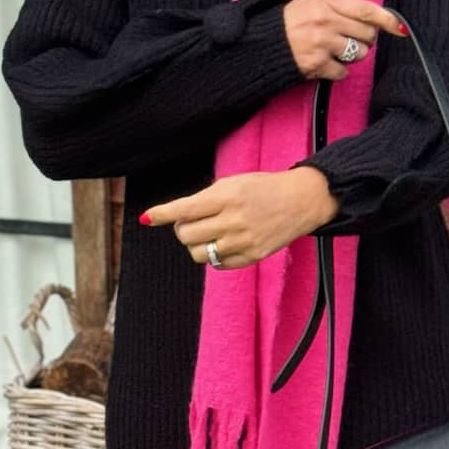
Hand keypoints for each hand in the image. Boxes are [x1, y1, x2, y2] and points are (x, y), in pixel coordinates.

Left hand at [140, 166, 340, 266]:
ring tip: (207, 235)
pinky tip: (224, 243)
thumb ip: (205, 198)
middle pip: (186, 235)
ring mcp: (243, 241)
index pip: (186, 209)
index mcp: (227, 196)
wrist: (301, 200)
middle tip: (191, 223)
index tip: (147, 217)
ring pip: (199, 254)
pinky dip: (214, 256)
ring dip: (196, 245)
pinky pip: (218, 265)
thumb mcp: (233, 183)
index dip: (163, 213)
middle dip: (182, 229)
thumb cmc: (262, 188)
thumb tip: (176, 215)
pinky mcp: (252, 257)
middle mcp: (234, 220)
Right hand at [283, 0, 406, 79]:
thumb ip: (345, 8)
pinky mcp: (317, 64)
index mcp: (327, 1)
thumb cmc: (295, 20)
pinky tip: (326, 62)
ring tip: (336, 49)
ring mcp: (322, 43)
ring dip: (353, 55)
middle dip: (365, 39)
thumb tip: (379, 21)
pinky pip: (344, 71)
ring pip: (359, 54)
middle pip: (368, 34)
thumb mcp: (317, 2)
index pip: (366, 10)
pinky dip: (338, 70)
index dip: (387, 19)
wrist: (266, 41)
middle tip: (350, 38)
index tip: (400, 27)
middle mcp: (326, 20)